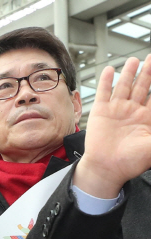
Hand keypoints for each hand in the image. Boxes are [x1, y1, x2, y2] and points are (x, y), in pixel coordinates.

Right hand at [76, 55, 150, 197]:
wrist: (105, 169)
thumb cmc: (129, 163)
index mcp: (145, 119)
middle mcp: (131, 113)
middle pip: (142, 87)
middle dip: (147, 72)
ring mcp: (116, 111)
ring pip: (124, 86)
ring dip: (129, 73)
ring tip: (134, 60)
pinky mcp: (100, 112)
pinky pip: (104, 92)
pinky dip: (106, 81)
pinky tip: (110, 70)